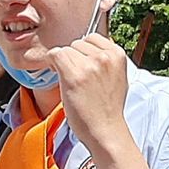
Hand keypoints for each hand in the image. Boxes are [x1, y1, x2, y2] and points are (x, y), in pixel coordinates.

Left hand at [49, 33, 132, 157]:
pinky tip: (58, 76)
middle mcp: (104, 56)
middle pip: (77, 43)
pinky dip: (51, 64)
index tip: (82, 65)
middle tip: (78, 79)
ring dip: (63, 64)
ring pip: (65, 50)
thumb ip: (106, 59)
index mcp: (117, 54)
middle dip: (74, 58)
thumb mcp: (117, 76)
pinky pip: (54, 55)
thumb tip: (87, 47)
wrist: (106, 130)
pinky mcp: (73, 75)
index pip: (92, 37)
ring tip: (72, 82)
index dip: (83, 52)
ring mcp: (89, 65)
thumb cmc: (108, 108)